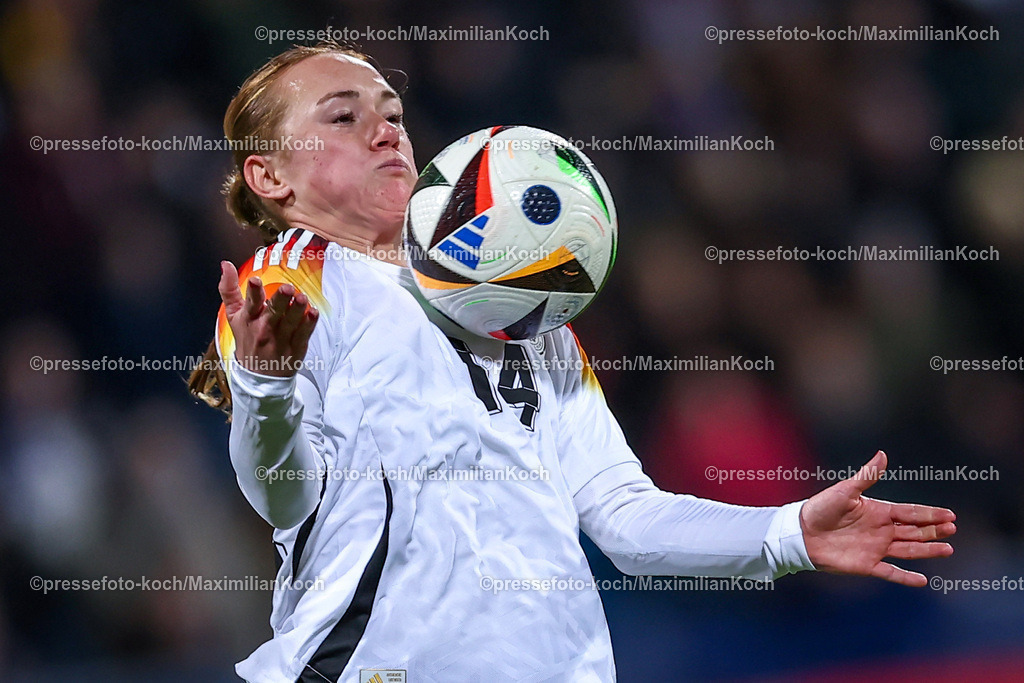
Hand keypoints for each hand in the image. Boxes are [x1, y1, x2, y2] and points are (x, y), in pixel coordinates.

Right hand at [218, 260, 318, 377]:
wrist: (257, 376)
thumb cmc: (247, 339)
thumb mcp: (233, 316)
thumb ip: (229, 290)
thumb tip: (226, 264)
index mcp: (248, 319)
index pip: (250, 304)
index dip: (253, 292)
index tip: (255, 281)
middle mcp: (264, 329)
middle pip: (273, 312)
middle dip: (280, 300)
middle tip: (287, 289)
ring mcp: (281, 339)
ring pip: (291, 322)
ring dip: (297, 310)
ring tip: (302, 298)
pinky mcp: (296, 347)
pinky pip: (303, 334)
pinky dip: (309, 324)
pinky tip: (313, 313)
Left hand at [800, 450, 955, 586]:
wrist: (800, 533)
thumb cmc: (820, 508)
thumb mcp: (845, 490)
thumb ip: (866, 476)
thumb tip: (883, 453)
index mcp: (878, 511)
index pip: (910, 512)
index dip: (930, 514)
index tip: (950, 515)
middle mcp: (881, 530)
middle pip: (914, 531)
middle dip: (934, 530)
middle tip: (953, 529)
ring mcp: (876, 548)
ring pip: (908, 550)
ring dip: (927, 550)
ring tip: (948, 549)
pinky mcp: (866, 565)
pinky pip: (890, 572)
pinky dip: (905, 577)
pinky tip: (922, 580)